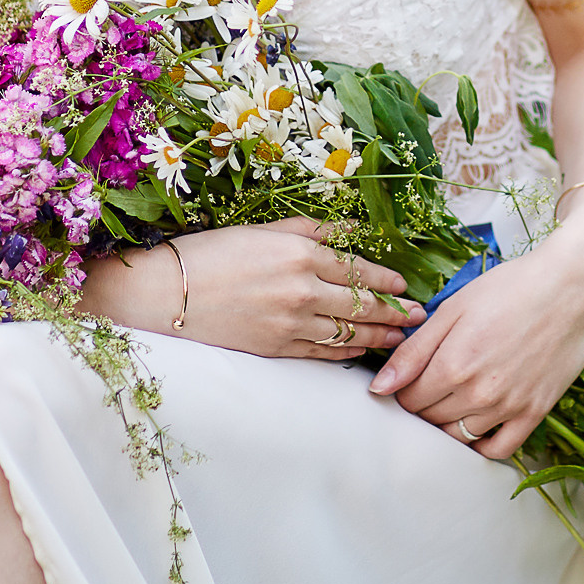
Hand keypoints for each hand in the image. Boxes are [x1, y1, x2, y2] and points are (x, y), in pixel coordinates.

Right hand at [84, 217, 427, 358]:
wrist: (164, 294)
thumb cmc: (210, 254)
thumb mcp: (262, 231)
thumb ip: (310, 230)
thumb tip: (348, 231)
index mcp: (300, 253)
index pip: (358, 270)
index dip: (386, 282)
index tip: (405, 287)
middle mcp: (302, 290)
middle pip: (361, 305)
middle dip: (394, 313)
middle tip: (418, 317)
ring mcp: (290, 323)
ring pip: (348, 333)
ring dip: (378, 337)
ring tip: (399, 339)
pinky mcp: (276, 348)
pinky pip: (322, 353)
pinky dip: (345, 353)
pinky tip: (359, 352)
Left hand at [367, 232, 583, 460]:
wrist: (567, 287)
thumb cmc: (508, 289)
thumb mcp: (453, 309)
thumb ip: (413, 351)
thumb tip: (379, 387)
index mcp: (453, 366)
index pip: (409, 400)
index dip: (403, 391)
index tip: (409, 379)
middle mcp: (479, 393)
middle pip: (431, 420)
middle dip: (423, 406)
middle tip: (430, 385)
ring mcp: (509, 407)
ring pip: (460, 437)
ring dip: (448, 424)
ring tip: (451, 401)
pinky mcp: (535, 413)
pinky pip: (500, 449)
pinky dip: (482, 446)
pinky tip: (476, 428)